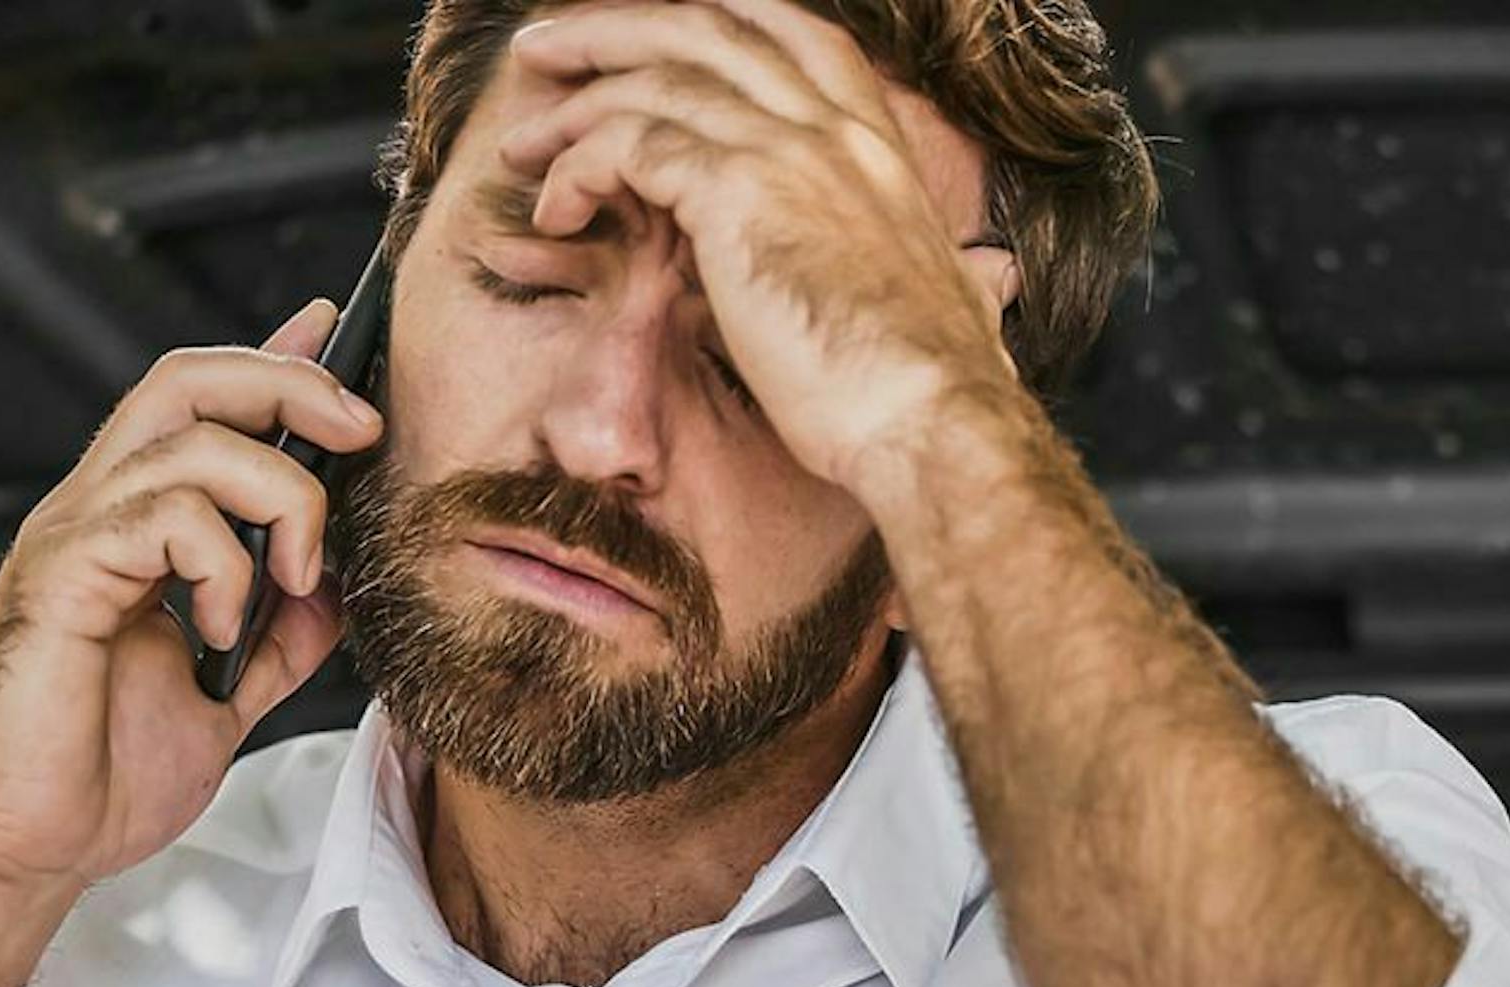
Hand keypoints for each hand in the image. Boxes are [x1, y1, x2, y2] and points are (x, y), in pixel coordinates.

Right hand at [0, 299, 383, 920]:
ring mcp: (75, 539)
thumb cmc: (93, 778)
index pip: (201, 407)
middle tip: (360, 430)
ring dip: (278, 500)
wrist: (21, 849)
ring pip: (193, 442)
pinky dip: (223, 564)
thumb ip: (277, 639)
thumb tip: (337, 591)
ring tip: (292, 582)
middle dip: (290, 384)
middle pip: (189, 380)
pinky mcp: (61, 578)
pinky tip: (224, 627)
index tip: (339, 338)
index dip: (273, 361)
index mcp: (132, 531)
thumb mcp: (223, 700)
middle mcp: (98, 515)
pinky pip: (161, 517)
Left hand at [495, 0, 1027, 493]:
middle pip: (703, 27)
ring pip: (650, 78)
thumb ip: (959, 269)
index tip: (651, 42)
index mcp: (879, 146)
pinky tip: (558, 214)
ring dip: (572, 108)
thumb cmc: (933, 393)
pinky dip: (577, 169)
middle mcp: (834, 128)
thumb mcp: (959, 303)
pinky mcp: (734, 191)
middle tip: (548, 54)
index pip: (792, 34)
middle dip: (614, 31)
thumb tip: (985, 279)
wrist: (931, 423)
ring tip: (523, 150)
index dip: (713, 22)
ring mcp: (786, 149)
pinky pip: (626, 145)